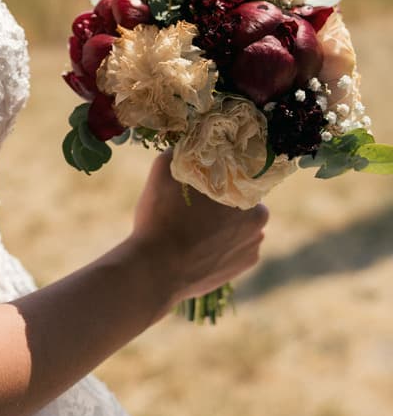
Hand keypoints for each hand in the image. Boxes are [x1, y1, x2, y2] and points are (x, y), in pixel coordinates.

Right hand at [130, 150, 268, 305]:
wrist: (155, 271)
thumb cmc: (161, 217)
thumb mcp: (164, 169)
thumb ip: (181, 151)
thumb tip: (188, 144)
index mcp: (247, 194)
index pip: (239, 173)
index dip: (220, 171)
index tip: (202, 173)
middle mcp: (259, 221)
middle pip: (240, 198)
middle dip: (222, 197)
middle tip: (195, 199)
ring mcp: (252, 248)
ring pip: (238, 223)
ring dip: (223, 221)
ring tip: (192, 224)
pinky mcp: (242, 268)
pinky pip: (234, 246)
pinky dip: (221, 243)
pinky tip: (198, 243)